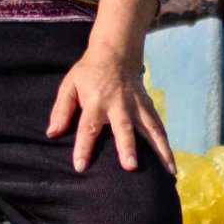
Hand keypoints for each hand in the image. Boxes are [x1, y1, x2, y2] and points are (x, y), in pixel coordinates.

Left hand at [45, 39, 168, 174]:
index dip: (84, 146)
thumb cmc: (89, 73)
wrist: (116, 52)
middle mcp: (119, 104)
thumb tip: (52, 134)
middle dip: (127, 146)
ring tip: (168, 171)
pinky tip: (171, 165)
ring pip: (150, 128)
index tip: (80, 166)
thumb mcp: (69, 85)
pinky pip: (159, 128)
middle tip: (130, 166)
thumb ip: (61, 110)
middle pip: (123, 127)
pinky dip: (166, 145)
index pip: (88, 126)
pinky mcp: (148, 107)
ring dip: (159, 150)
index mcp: (96, 100)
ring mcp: (137, 105)